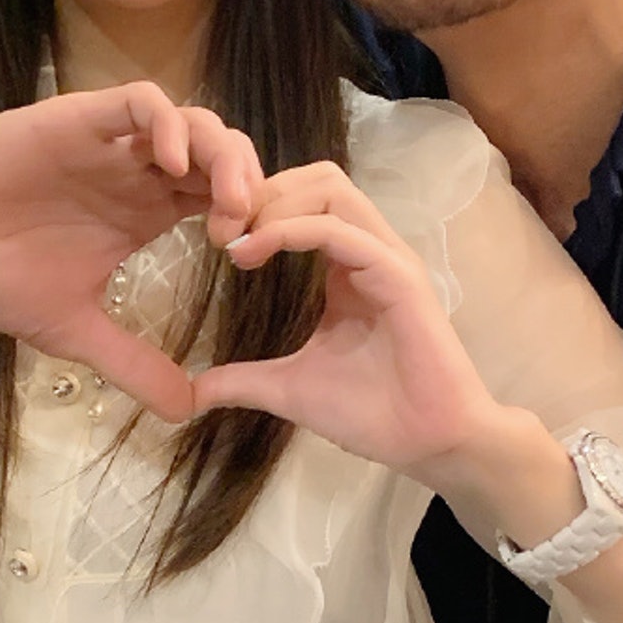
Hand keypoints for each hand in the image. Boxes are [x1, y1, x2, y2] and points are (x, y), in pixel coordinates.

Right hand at [0, 86, 263, 422]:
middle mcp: (141, 172)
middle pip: (227, 155)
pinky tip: (172, 163)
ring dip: (224, 155)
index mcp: (149, 211)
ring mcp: (115, 144)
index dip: (252, 221)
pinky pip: (141, 102)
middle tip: (243, 233)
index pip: (228, 198)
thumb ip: (132, 365)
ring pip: (196, 122)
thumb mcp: (75, 330)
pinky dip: (169, 123)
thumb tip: (185, 414)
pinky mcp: (81, 120)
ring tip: (223, 202)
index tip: (248, 261)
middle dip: (251, 187)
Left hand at [189, 162, 502, 470]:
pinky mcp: (398, 276)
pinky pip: (341, 230)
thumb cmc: (372, 414)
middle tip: (220, 230)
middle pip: (318, 178)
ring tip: (237, 240)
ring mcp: (386, 258)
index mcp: (347, 266)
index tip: (215, 240)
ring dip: (275, 202)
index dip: (256, 206)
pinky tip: (255, 252)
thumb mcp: (290, 389)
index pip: (305, 201)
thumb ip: (244, 380)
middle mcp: (369, 250)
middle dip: (263, 191)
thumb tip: (192, 393)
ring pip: (331, 188)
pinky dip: (292, 230)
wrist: (429, 444)